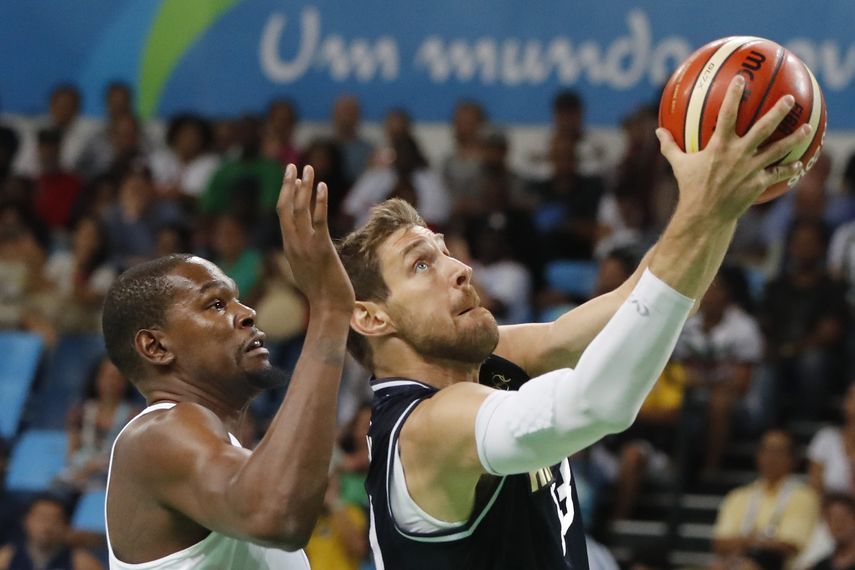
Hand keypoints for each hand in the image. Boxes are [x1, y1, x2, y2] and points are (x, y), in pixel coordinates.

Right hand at [276, 164, 354, 312]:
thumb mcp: (307, 269)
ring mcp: (306, 246)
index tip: (291, 178)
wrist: (329, 309)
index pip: (283, 215)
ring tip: (308, 169)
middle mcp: (293, 244)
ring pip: (300, 210)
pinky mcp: (322, 249)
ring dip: (304, 187)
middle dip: (289, 185)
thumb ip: (303, 254)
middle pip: (285, 208)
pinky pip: (318, 220)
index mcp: (289, 247)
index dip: (286, 194)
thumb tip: (305, 247)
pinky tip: (322, 186)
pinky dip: (319, 202)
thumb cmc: (323, 292)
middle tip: (293, 166)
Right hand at [656, 75, 813, 221]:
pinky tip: (799, 163)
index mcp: (719, 146)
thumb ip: (670, 146)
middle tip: (790, 99)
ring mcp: (750, 169)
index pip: (727, 115)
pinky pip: (778, 173)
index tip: (741, 79)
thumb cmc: (690, 188)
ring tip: (806, 127)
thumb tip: (658, 131)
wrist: (704, 215)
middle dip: (778, 111)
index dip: (733, 96)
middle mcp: (738, 154)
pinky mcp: (758, 183)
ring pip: (777, 149)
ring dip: (794, 137)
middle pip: (763, 128)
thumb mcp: (678, 165)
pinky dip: (790, 168)